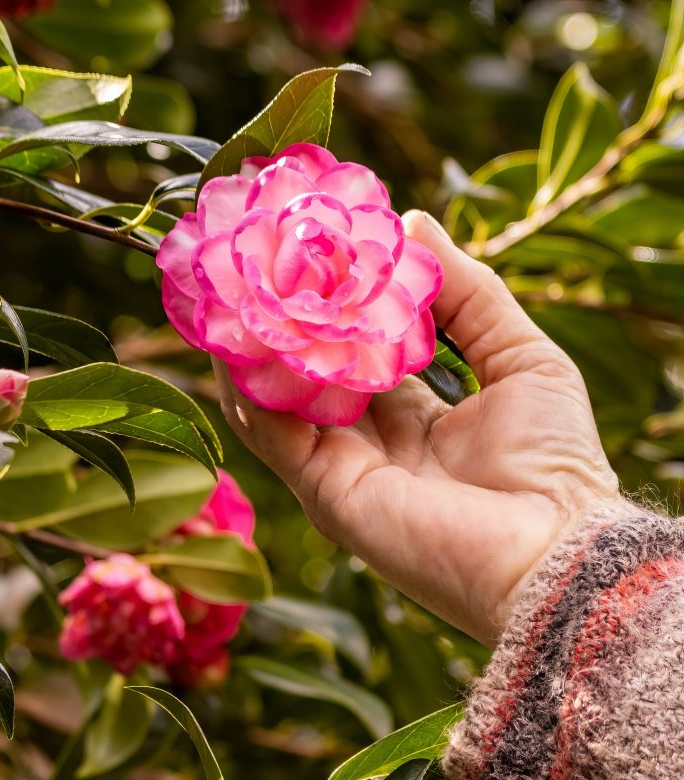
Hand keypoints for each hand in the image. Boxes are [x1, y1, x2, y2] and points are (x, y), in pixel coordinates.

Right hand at [214, 211, 623, 645]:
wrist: (556, 552)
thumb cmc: (553, 460)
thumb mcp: (522, 355)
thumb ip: (470, 291)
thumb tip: (414, 221)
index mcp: (411, 414)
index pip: (354, 348)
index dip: (334, 301)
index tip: (314, 247)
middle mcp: (367, 440)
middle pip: (308, 372)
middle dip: (280, 319)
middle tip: (253, 258)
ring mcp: (339, 467)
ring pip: (277, 398)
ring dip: (252, 346)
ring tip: (229, 288)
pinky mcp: (323, 490)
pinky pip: (270, 432)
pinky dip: (249, 386)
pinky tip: (234, 338)